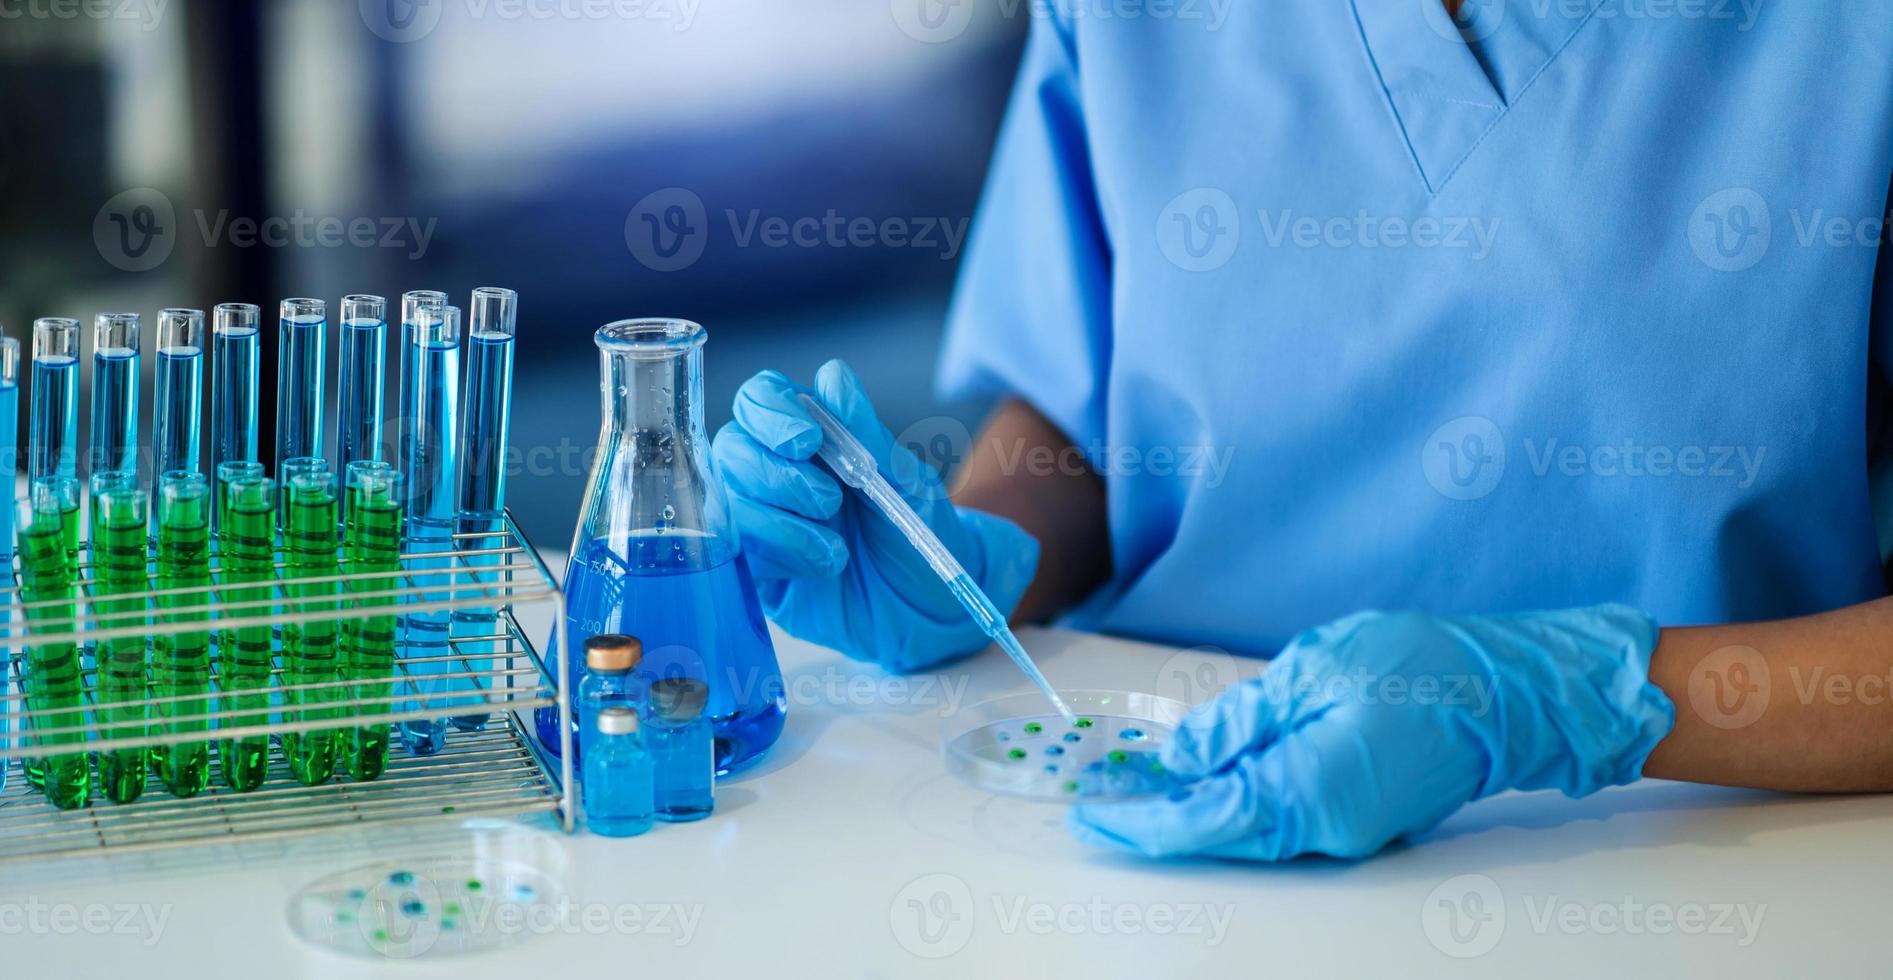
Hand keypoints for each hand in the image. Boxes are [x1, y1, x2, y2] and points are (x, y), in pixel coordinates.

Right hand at [713, 360, 1038, 671]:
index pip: (761, 399)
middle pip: (732, 447)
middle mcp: (775, 472)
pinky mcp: (756, 569)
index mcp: (810, 437)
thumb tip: (833, 377)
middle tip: (831, 501)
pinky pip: (739, 550)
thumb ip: (866, 432)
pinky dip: (782, 554)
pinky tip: (823, 565)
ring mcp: (760, 521)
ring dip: (784, 521)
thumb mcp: (905, 480)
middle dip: (778, 474)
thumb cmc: (919, 534)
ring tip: (837, 545)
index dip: (771, 413)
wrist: (930, 608)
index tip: (808, 441)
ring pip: (730, 499)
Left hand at [1069, 605, 1674, 859]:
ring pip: (1249, 827)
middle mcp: (1325, 828)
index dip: (1139, 822)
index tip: (1089, 817)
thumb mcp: (1310, 670)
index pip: (1200, 821)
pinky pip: (1280, 816)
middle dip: (1155, 821)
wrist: (1510, 689)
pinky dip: (1235, 802)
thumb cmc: (1421, 666)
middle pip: (1219, 833)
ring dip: (1193, 811)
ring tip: (1136, 789)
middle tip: (1098, 804)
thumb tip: (1182, 754)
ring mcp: (1346, 828)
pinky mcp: (1357, 814)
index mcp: (1307, 791)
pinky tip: (1206, 778)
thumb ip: (1240, 719)